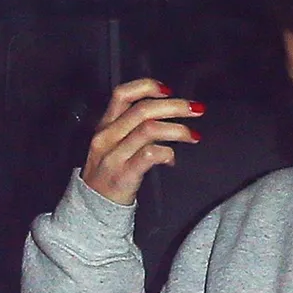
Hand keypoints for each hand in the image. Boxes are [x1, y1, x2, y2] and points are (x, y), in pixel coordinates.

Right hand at [81, 79, 203, 206]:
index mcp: (105, 125)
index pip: (121, 94)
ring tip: (194, 136)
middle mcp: (107, 136)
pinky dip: (167, 154)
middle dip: (175, 106)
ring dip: (178, 130)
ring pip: (149, 130)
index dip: (146, 87)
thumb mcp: (115, 145)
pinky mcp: (123, 174)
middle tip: (198, 109)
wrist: (94, 206)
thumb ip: (135, 129)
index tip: (169, 90)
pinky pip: (149, 155)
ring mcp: (114, 155)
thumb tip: (168, 119)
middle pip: (143, 110)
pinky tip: (172, 161)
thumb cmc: (111, 172)